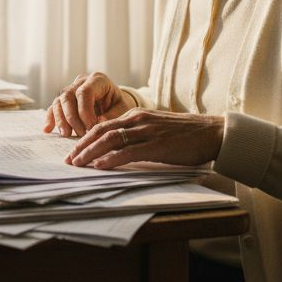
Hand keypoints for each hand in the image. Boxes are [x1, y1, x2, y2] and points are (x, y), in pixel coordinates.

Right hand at [43, 72, 133, 137]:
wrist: (116, 102)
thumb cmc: (120, 105)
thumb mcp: (124, 109)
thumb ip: (113, 115)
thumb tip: (98, 123)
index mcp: (98, 79)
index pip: (84, 92)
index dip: (85, 112)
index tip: (90, 128)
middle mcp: (81, 81)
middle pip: (67, 96)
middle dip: (72, 117)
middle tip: (80, 134)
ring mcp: (71, 89)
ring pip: (58, 101)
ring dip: (61, 119)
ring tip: (67, 134)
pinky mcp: (64, 100)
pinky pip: (53, 107)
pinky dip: (50, 118)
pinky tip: (48, 130)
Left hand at [68, 110, 224, 168]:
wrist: (212, 132)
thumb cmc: (186, 134)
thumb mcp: (156, 129)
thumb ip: (138, 135)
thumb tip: (120, 150)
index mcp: (136, 115)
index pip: (103, 125)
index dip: (86, 138)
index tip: (74, 150)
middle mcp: (138, 120)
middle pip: (100, 131)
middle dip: (82, 146)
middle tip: (69, 159)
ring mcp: (146, 131)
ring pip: (110, 140)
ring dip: (90, 152)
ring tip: (78, 163)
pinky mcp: (156, 145)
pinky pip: (128, 151)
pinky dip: (111, 159)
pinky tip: (100, 166)